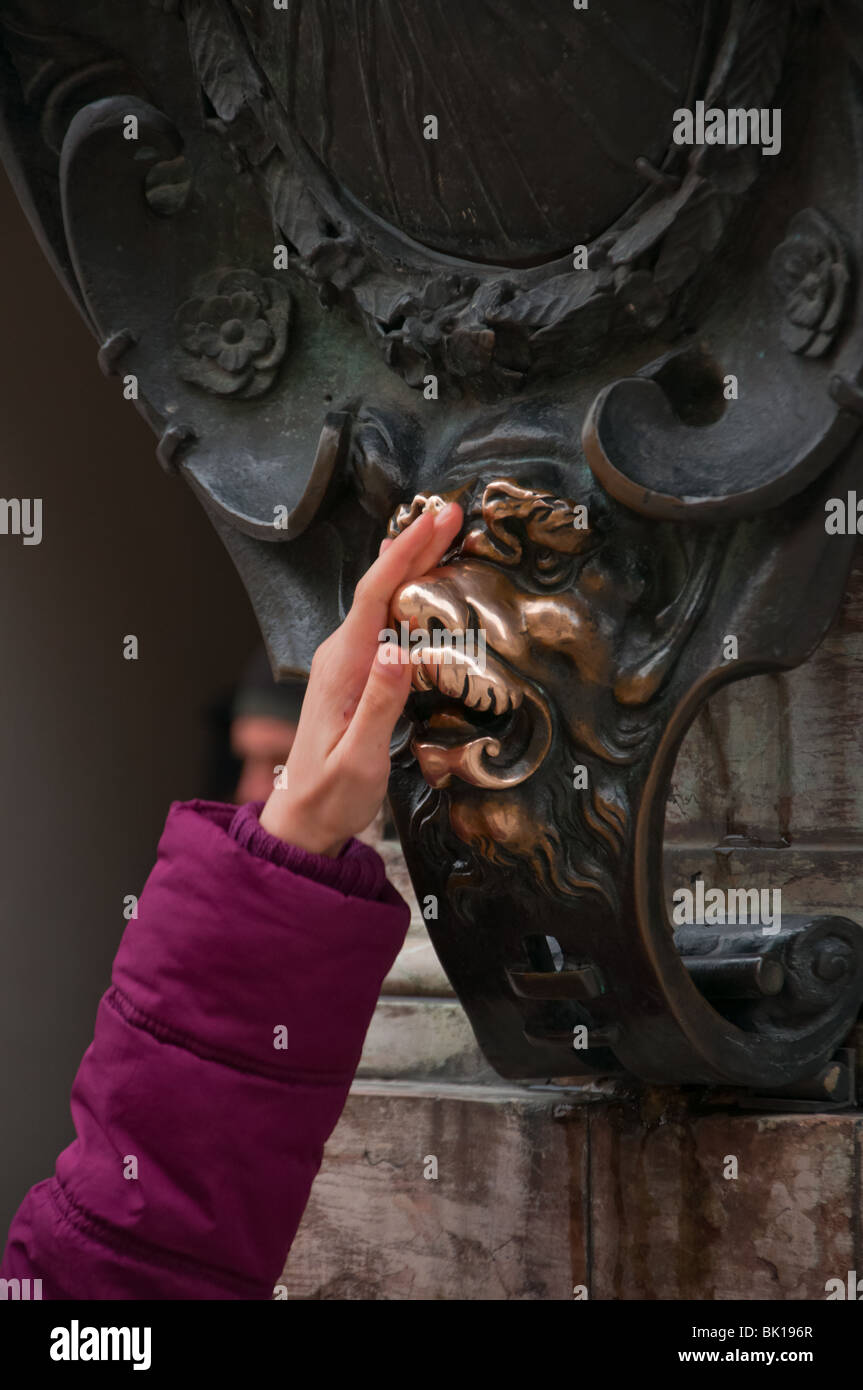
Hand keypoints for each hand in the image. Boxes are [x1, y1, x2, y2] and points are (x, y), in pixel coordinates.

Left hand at [259, 500, 463, 855]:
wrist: (301, 820)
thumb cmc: (329, 796)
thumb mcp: (358, 758)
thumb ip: (379, 704)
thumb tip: (398, 649)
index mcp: (341, 667)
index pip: (375, 594)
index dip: (407, 552)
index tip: (437, 519)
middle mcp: (340, 654)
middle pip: (380, 586)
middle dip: (415, 545)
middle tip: (453, 512)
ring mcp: (346, 661)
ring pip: (383, 600)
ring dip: (414, 565)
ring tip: (448, 536)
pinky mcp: (356, 673)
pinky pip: (384, 621)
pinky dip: (409, 594)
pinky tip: (428, 587)